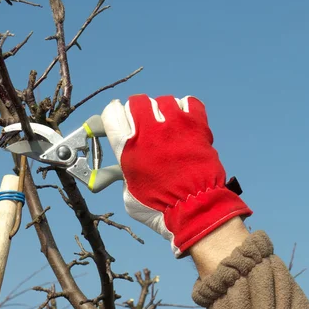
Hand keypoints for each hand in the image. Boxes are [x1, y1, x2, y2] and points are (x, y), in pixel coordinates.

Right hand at [101, 94, 251, 255]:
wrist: (194, 208)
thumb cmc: (159, 207)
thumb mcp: (129, 194)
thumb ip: (124, 174)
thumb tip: (126, 167)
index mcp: (127, 147)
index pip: (112, 113)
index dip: (113, 117)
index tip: (116, 122)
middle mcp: (149, 130)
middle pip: (137, 101)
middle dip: (136, 111)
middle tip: (141, 124)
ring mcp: (175, 124)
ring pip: (163, 101)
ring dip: (162, 111)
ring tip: (166, 127)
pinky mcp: (196, 125)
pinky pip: (188, 102)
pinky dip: (184, 109)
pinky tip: (183, 124)